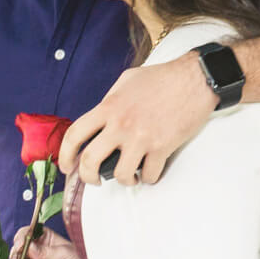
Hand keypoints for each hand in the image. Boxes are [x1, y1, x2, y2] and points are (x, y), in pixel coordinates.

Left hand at [58, 53, 216, 185]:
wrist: (194, 79)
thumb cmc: (161, 78)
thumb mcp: (125, 82)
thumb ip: (109, 102)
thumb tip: (100, 119)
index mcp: (107, 108)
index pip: (75, 134)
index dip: (65, 155)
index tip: (66, 166)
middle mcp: (120, 125)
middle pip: (90, 161)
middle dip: (88, 177)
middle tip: (94, 180)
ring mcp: (141, 138)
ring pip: (121, 174)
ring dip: (124, 180)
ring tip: (129, 176)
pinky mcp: (162, 147)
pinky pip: (150, 175)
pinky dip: (149, 178)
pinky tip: (151, 170)